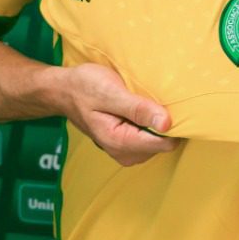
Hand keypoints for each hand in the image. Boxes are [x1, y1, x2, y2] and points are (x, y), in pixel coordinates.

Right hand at [58, 63, 182, 166]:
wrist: (64, 91)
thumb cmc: (85, 87)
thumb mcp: (111, 92)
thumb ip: (138, 109)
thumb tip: (167, 124)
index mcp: (120, 141)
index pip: (164, 144)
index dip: (174, 124)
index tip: (174, 105)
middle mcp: (124, 153)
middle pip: (163, 144)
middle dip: (165, 123)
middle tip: (154, 98)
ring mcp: (124, 151)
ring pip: (158, 142)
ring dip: (157, 123)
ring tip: (145, 101)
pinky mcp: (125, 144)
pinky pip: (149, 138)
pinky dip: (149, 124)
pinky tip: (141, 108)